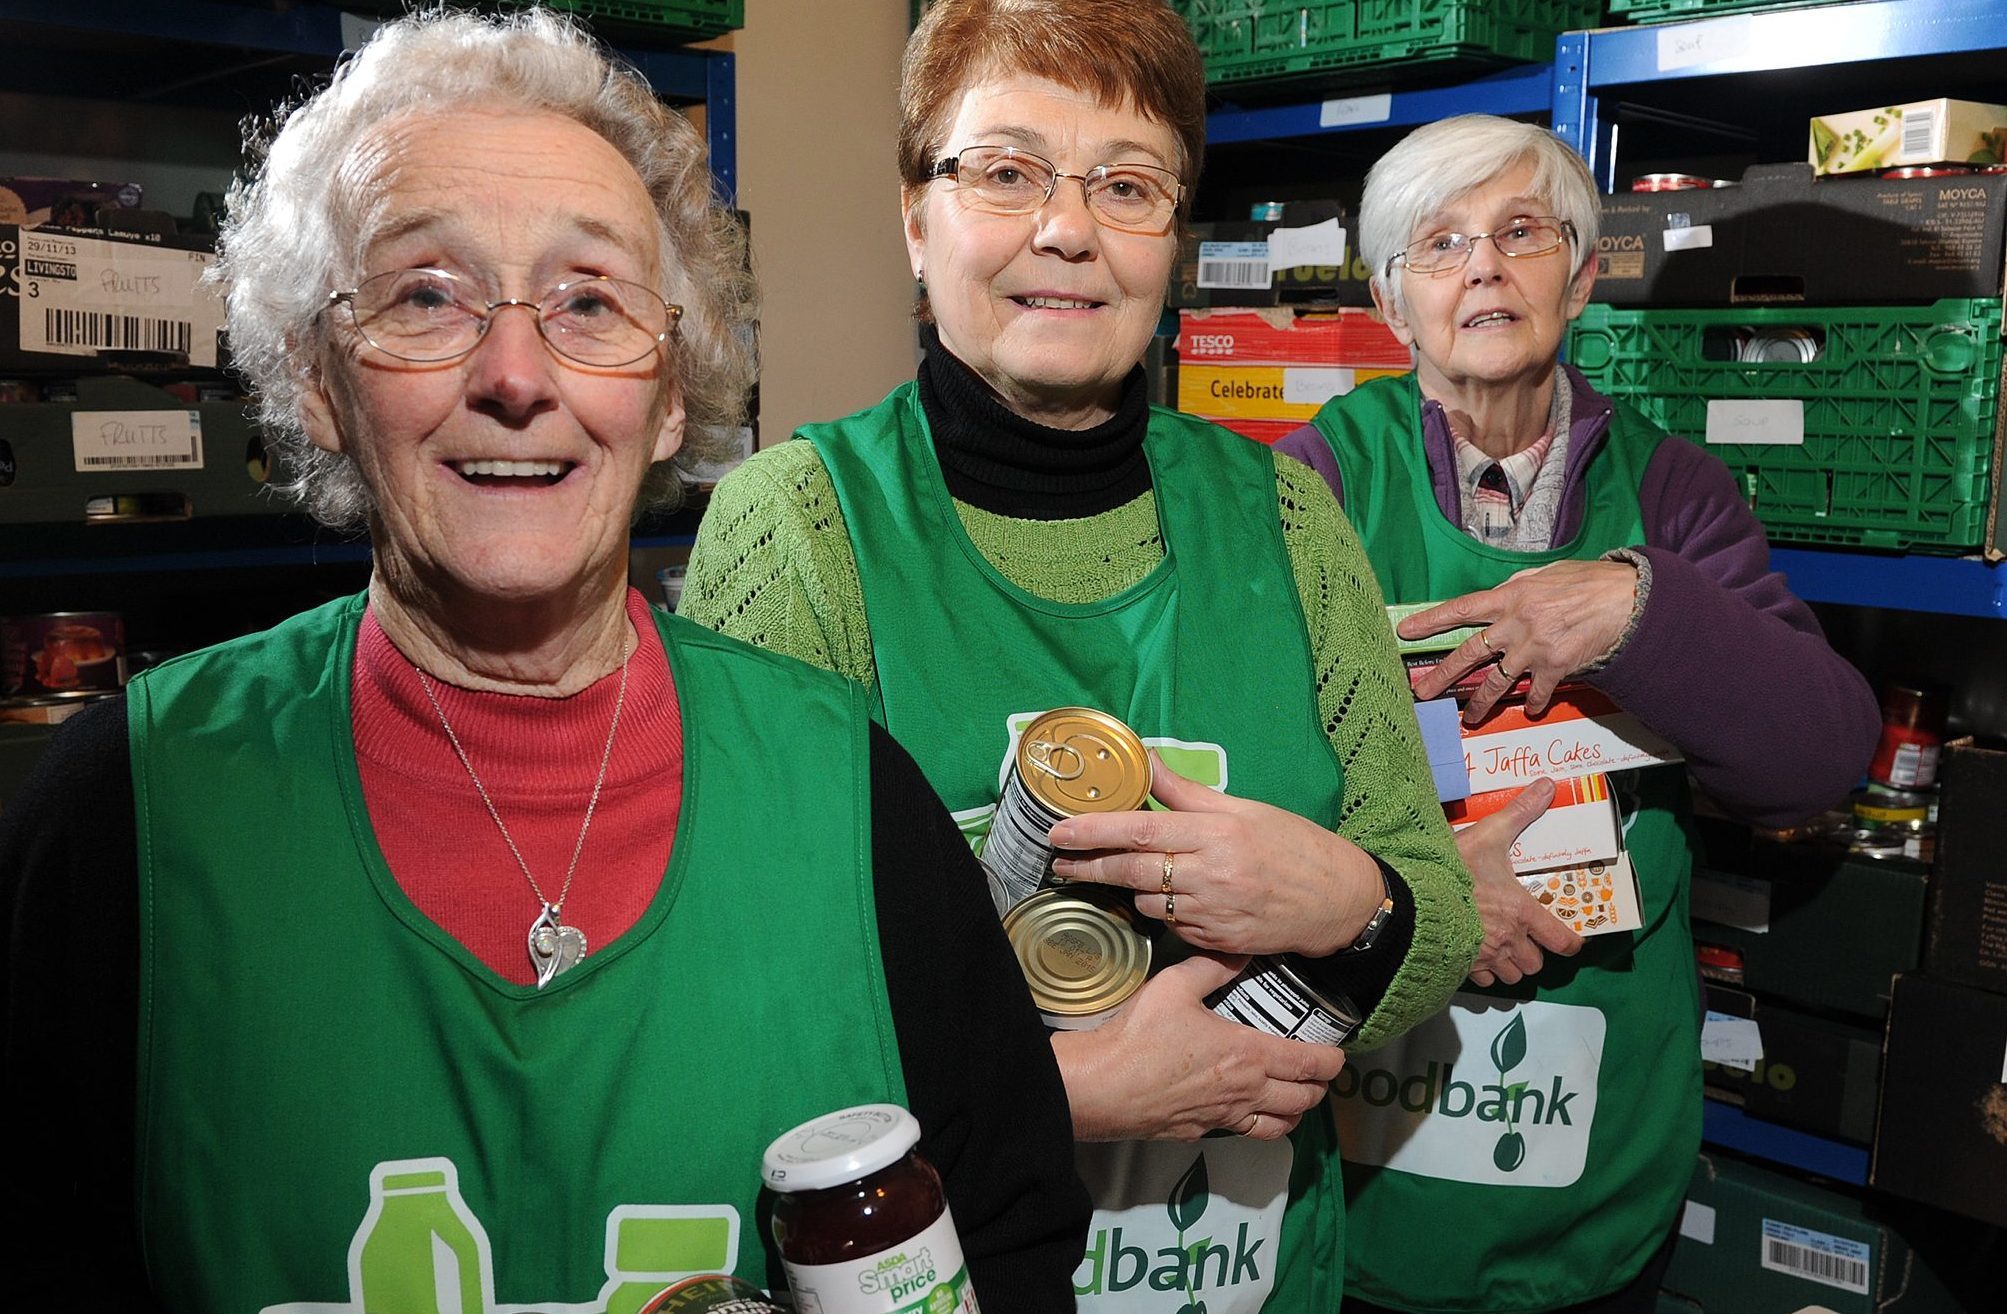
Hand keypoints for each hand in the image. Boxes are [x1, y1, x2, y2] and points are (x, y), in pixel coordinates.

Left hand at [1046, 752, 1385, 957]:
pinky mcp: (1219, 941)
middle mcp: (1212, 874)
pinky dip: (1162, 911)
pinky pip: (1173, 926)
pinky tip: (1169, 898)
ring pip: (1147, 902)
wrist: (1340, 900)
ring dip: (1129, 888)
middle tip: (1058, 859)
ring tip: (1121, 874)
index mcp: (1218, 833)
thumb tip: (1147, 760)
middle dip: (1089, 864)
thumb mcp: (1245, 808)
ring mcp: (1214, 912)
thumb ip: (1187, 792)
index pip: (1141, 830)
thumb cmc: (1295, 846)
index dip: (1094, 830)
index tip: (1059, 830)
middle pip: (1133, 869)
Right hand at [1053, 951, 1344, 1141]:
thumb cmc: (1139, 1036)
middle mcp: (1246, 1091)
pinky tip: (1248, 1110)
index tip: (1338, 1054)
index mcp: (1248, 1054)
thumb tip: (1240, 950)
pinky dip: (1260, 1125)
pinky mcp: (1202, 1131)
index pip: (1309, 1064)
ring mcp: (1225, 1117)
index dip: (1332, 1061)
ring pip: (1281, 1126)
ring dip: (1296, 1112)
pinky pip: (1246, 1134)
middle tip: (1318, 1073)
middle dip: (1319, 1088)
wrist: (1102, 1086)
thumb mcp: (1175, 986)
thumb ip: (1213, 966)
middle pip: (1304, 1099)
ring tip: (1294, 1097)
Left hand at [1399, 558, 1638, 723]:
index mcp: (1510, 596)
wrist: (1627, 601)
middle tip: (1421, 692)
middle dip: (1441, 676)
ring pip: (1496, 682)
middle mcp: (1516, 623)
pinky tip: (1529, 709)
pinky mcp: (1555, 666)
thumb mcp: (1545, 575)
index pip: (1460, 609)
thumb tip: (1498, 595)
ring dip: (1480, 703)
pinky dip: (1531, 703)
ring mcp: (1534, 647)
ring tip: (1469, 719)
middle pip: (1468, 653)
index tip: (1405, 631)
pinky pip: (1535, 692)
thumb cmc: (1588, 583)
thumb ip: (1517, 588)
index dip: (1431, 620)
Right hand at [1453, 778, 1582, 986]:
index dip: (1570, 942)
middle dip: (1532, 952)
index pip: (1561, 940)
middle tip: (1522, 935)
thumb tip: (1547, 784)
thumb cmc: (1452, 869)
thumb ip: (1519, 812)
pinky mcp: (1460, 967)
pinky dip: (1481, 972)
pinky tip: (1472, 953)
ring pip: (1511, 976)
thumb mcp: (1488, 835)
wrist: (1409, 899)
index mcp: (1522, 912)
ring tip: (1499, 947)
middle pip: (1535, 963)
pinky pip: (1481, 981)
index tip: (1570, 939)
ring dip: (1509, 964)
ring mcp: (1483, 958)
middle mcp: (1508, 940)